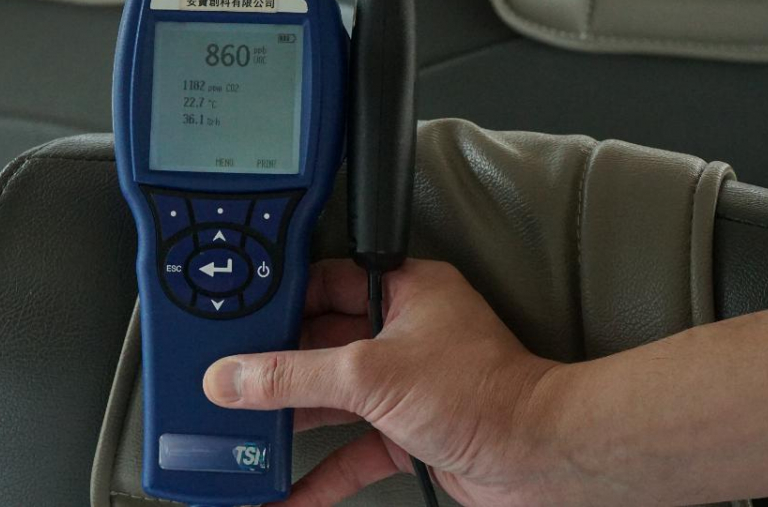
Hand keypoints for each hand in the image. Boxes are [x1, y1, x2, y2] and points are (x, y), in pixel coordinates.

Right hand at [202, 259, 571, 505]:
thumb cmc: (480, 394)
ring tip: (242, 435)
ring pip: (334, 398)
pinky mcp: (410, 432)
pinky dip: (322, 472)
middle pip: (323, 343)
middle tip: (227, 382)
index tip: (236, 318)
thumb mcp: (369, 375)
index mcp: (405, 290)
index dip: (283, 299)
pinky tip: (288, 495)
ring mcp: (407, 383)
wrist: (540, 460)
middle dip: (277, 368)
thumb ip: (293, 376)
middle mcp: (405, 331)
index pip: (327, 281)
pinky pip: (353, 449)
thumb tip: (231, 377)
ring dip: (293, 420)